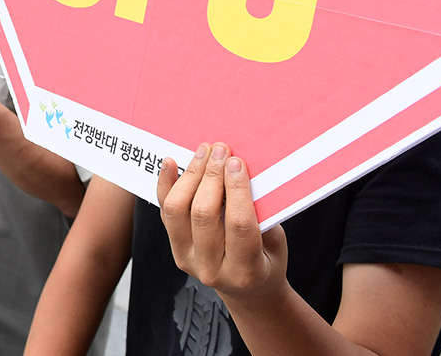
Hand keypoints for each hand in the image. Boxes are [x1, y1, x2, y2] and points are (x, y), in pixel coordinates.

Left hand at [157, 143, 288, 309]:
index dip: (236, 189)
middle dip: (212, 176)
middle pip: (203, 214)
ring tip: (203, 153)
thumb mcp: (275, 242)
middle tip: (220, 150)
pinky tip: (171, 163)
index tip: (236, 162)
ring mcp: (188, 258)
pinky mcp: (174, 247)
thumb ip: (260, 212)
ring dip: (190, 176)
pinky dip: (166, 184)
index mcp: (246, 270)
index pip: (238, 224)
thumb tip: (241, 169)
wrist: (247, 290)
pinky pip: (165, 211)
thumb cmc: (266, 260)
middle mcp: (211, 268)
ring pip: (178, 211)